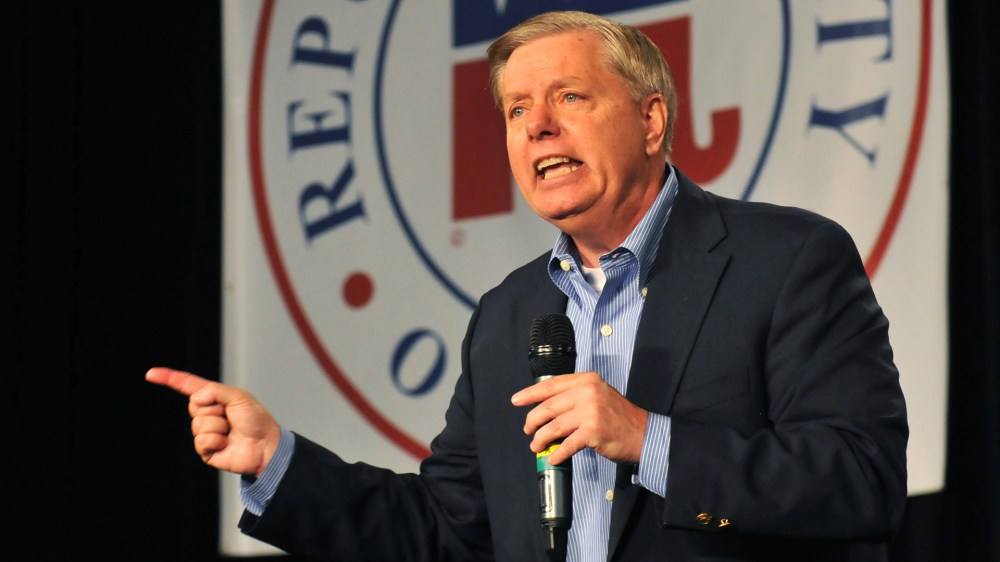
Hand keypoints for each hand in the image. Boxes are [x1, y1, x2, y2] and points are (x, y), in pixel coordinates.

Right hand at [146, 367, 281, 477]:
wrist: (265, 445)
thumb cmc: (256, 420)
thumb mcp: (238, 397)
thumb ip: (216, 391)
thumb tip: (195, 398)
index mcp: (213, 398)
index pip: (187, 386)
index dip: (169, 378)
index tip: (151, 373)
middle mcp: (206, 414)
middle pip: (194, 405)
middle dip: (215, 409)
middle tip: (231, 416)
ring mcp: (204, 432)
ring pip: (198, 424)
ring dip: (219, 426)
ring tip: (231, 431)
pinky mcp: (205, 450)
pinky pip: (202, 440)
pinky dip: (217, 440)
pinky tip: (227, 443)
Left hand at [511, 372, 647, 464]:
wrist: (643, 433)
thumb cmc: (618, 416)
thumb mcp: (598, 395)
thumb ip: (575, 396)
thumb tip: (546, 408)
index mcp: (586, 380)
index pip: (551, 385)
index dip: (530, 393)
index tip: (516, 400)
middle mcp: (588, 392)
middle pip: (548, 406)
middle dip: (533, 421)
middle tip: (528, 430)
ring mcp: (590, 411)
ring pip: (553, 426)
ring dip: (541, 439)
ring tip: (537, 446)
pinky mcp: (593, 431)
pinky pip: (566, 444)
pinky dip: (557, 453)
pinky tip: (554, 457)